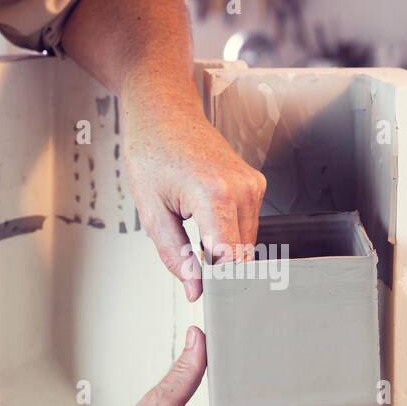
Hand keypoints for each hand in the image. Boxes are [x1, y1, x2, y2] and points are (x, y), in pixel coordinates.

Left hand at [123, 99, 265, 300]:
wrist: (164, 112)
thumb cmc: (152, 150)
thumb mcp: (151, 210)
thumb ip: (175, 254)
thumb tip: (194, 287)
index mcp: (215, 195)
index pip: (231, 259)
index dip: (219, 283)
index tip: (205, 292)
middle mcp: (242, 189)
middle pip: (242, 254)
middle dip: (218, 267)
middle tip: (190, 262)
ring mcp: (253, 185)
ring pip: (246, 242)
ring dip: (223, 249)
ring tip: (193, 228)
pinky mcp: (255, 184)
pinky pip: (247, 225)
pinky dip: (228, 232)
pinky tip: (205, 217)